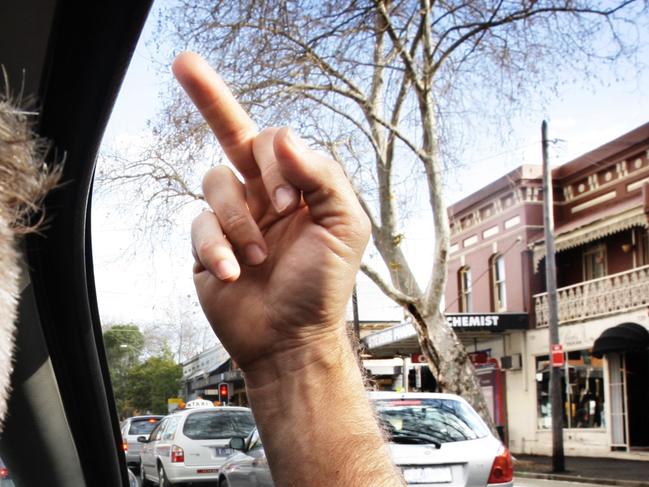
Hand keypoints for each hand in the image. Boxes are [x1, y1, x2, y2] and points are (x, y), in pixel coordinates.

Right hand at [173, 52, 369, 381]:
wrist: (292, 338)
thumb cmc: (323, 287)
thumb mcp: (344, 228)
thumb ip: (322, 178)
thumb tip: (285, 140)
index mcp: (298, 186)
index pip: (275, 141)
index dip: (277, 160)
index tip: (289, 200)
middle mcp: (263, 194)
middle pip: (231, 132)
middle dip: (209, 97)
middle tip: (185, 63)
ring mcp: (233, 218)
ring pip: (213, 183)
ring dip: (237, 222)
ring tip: (257, 258)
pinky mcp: (207, 245)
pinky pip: (197, 226)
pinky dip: (216, 249)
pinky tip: (233, 273)